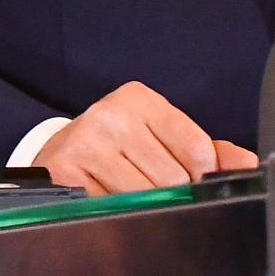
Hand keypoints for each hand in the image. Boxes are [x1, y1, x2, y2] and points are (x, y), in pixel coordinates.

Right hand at [31, 82, 257, 195]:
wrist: (61, 152)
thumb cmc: (120, 145)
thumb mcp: (162, 137)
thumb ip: (208, 149)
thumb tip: (246, 162)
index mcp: (138, 99)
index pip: (198, 149)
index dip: (198, 173)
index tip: (182, 174)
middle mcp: (109, 114)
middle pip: (173, 179)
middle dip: (166, 190)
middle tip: (144, 181)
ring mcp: (84, 142)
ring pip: (144, 197)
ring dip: (139, 204)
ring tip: (122, 187)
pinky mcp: (64, 170)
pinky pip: (112, 207)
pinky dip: (114, 210)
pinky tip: (104, 193)